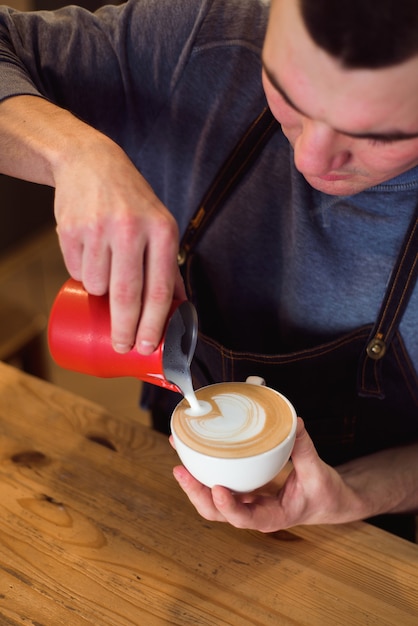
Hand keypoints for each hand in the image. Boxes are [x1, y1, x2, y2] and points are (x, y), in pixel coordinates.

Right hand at [54, 135, 185, 353]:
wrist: (91, 163)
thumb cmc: (132, 201)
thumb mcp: (160, 224)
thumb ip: (170, 264)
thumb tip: (180, 307)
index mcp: (162, 231)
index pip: (159, 289)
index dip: (154, 324)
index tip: (148, 346)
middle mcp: (131, 229)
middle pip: (127, 296)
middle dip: (125, 329)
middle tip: (122, 346)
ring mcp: (98, 229)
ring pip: (97, 285)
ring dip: (100, 292)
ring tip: (106, 270)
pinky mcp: (71, 230)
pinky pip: (75, 271)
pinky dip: (82, 274)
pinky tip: (89, 253)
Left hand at [172, 418, 364, 531]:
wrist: (328, 501)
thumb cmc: (324, 494)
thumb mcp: (318, 473)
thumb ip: (304, 449)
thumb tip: (295, 423)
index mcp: (272, 517)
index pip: (244, 519)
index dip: (228, 506)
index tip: (217, 488)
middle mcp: (253, 513)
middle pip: (216, 511)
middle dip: (196, 493)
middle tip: (181, 470)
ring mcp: (245, 503)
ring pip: (212, 501)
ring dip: (194, 483)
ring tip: (180, 460)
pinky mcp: (243, 491)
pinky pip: (219, 485)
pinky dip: (204, 473)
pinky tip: (193, 455)